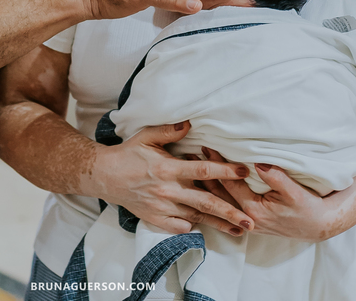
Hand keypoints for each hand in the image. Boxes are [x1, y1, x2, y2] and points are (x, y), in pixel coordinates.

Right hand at [92, 122, 254, 236]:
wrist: (104, 176)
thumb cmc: (128, 154)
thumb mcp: (147, 136)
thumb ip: (169, 131)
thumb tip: (191, 124)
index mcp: (168, 168)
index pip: (202, 170)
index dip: (224, 171)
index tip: (244, 172)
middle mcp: (167, 190)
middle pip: (205, 202)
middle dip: (230, 212)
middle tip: (251, 221)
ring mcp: (162, 207)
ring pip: (196, 216)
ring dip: (218, 224)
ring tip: (239, 230)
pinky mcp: (155, 219)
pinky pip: (179, 226)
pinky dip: (193, 226)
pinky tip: (206, 227)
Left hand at [200, 148, 351, 240]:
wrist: (319, 226)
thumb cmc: (309, 208)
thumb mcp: (295, 192)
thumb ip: (276, 177)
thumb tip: (258, 162)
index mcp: (254, 211)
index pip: (229, 184)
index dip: (217, 165)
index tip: (206, 147)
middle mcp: (247, 219)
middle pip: (220, 194)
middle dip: (205, 174)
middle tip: (191, 153)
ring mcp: (248, 222)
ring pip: (222, 201)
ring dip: (209, 183)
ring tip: (194, 166)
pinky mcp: (251, 221)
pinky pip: (229, 205)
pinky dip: (218, 193)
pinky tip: (210, 183)